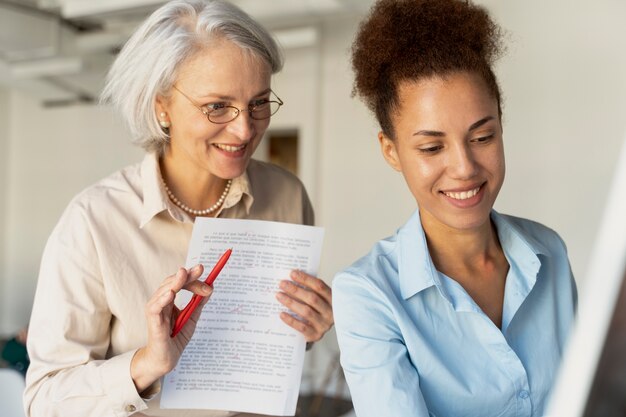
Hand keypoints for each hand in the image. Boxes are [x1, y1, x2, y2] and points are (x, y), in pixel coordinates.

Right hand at [131, 265, 212, 391]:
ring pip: (163, 290)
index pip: (180, 282)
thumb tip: (210, 288)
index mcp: (169, 300)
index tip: (204, 272)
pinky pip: (155, 308)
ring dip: (175, 282)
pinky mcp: (153, 322)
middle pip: (172, 282)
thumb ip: (199, 304)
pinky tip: (171, 293)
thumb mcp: (191, 318)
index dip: (192, 276)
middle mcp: (161, 302)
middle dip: (186, 275)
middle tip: (200, 269)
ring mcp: (155, 310)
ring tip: (184, 275)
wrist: (165, 360)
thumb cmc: (175, 339)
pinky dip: (162, 299)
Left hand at [276, 270, 333, 342]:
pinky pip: (301, 327)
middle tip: (282, 284)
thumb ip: (309, 289)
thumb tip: (291, 278)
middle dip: (295, 290)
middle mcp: (330, 312)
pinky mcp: (316, 335)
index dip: (306, 279)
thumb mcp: (318, 298)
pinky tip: (281, 313)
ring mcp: (324, 324)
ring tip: (279, 295)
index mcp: (332, 299)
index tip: (292, 273)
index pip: (319, 286)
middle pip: (312, 298)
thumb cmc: (316, 310)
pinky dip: (291, 320)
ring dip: (291, 302)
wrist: (318, 330)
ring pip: (306, 311)